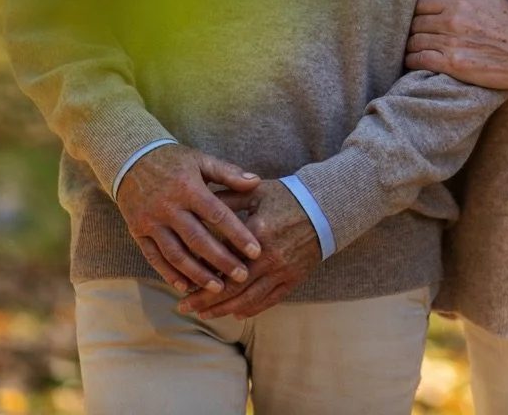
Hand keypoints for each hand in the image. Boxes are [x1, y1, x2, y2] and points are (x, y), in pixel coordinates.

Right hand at [115, 143, 262, 295]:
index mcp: (187, 188)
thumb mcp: (200, 160)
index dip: (237, 234)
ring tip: (218, 288)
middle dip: (221, 261)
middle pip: (198, 240)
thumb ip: (228, 172)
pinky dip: (169, 274)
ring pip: (176, 254)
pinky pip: (154, 257)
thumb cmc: (172, 161)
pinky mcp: (137, 232)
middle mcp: (168, 207)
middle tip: (242, 276)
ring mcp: (151, 222)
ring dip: (197, 274)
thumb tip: (256, 182)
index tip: (256, 251)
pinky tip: (185, 286)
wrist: (130, 160)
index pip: (217, 215)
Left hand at [179, 180, 322, 320]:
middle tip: (185, 308)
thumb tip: (198, 205)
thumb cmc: (288, 196)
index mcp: (257, 233)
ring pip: (249, 299)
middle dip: (206, 301)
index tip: (181, 282)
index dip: (201, 275)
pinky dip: (251, 309)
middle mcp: (269, 257)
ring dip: (224, 309)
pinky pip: (270, 300)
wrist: (326, 207)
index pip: (223, 261)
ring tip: (204, 315)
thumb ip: (227, 199)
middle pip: (232, 288)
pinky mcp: (294, 278)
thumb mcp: (256, 192)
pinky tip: (236, 313)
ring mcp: (283, 271)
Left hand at [405, 0, 507, 89]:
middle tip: (413, 36)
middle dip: (412, 30)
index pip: (421, 4)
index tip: (418, 20)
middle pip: (415, 23)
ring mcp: (451, 43)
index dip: (417, 13)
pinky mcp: (453, 64)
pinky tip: (413, 62)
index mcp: (459, 3)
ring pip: (415, 42)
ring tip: (412, 50)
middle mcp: (452, 21)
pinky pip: (420, 60)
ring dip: (410, 46)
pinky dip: (412, 61)